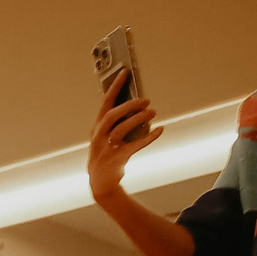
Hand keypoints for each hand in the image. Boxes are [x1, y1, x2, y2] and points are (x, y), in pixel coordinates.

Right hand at [87, 72, 160, 202]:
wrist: (100, 183)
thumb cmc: (107, 154)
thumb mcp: (107, 136)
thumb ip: (118, 122)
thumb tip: (138, 105)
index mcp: (96, 128)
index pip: (105, 103)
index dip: (114, 87)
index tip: (124, 72)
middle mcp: (99, 136)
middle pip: (112, 115)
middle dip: (129, 105)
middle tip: (146, 100)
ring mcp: (106, 148)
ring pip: (122, 129)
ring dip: (139, 119)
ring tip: (153, 112)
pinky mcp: (117, 159)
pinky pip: (134, 145)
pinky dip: (149, 137)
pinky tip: (159, 130)